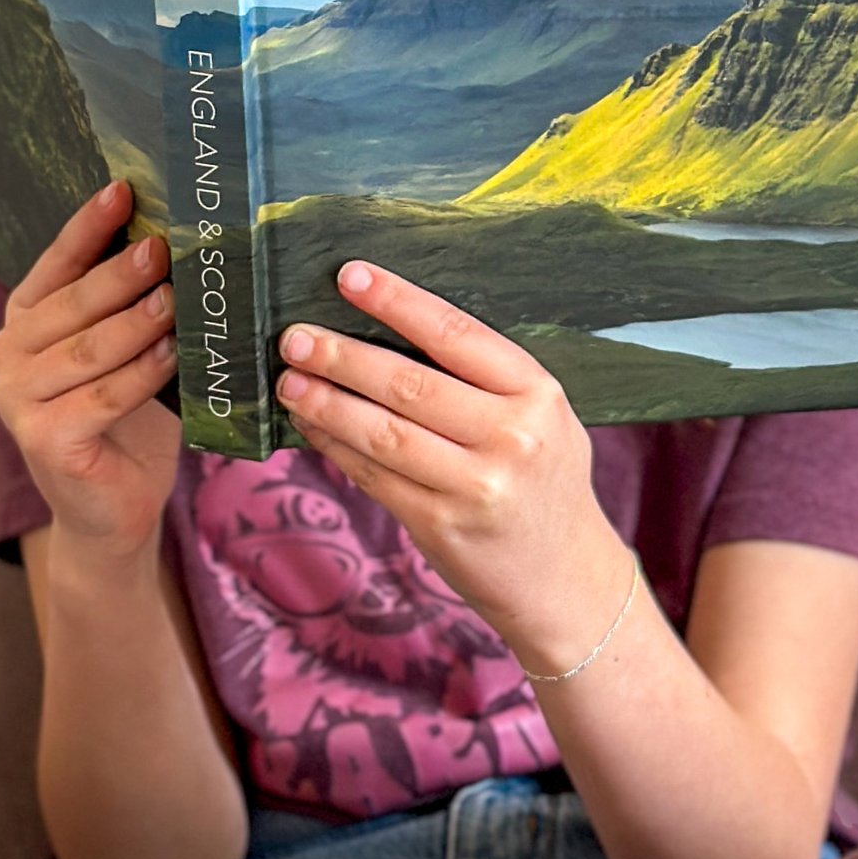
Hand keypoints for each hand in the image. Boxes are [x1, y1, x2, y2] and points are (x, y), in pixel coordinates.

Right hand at [0, 182, 179, 567]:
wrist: (115, 511)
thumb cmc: (128, 424)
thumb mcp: (129, 355)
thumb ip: (131, 309)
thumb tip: (175, 244)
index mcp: (24, 323)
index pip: (56, 266)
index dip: (87, 228)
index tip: (123, 189)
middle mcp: (8, 356)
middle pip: (71, 306)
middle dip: (120, 274)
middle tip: (164, 247)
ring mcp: (18, 400)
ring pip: (87, 350)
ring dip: (136, 323)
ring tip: (177, 299)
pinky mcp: (43, 439)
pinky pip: (101, 397)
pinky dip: (142, 375)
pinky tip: (175, 355)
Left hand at [277, 263, 632, 670]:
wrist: (567, 581)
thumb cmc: (545, 486)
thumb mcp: (541, 420)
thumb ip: (484, 381)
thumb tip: (387, 334)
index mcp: (537, 395)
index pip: (456, 335)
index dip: (398, 302)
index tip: (350, 277)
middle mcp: (511, 438)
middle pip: (409, 384)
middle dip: (342, 356)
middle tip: (296, 338)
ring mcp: (476, 486)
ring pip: (382, 433)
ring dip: (327, 404)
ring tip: (290, 382)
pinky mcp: (441, 526)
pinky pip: (373, 477)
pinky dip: (336, 448)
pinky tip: (312, 427)